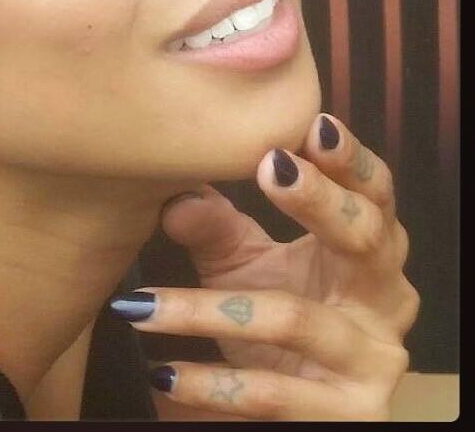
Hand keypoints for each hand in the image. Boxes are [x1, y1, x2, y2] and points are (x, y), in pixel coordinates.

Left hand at [112, 113, 419, 420]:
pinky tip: (162, 372)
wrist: (286, 409)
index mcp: (366, 251)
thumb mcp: (242, 264)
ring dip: (208, 309)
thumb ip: (215, 224)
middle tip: (271, 165)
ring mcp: (370, 362)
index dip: (350, 160)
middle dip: (321, 200)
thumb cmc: (272, 314)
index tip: (313, 125)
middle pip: (366, 239)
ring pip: (292, 318)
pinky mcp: (346, 416)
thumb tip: (175, 195)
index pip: (373, 195)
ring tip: (143, 303)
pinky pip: (269, 394)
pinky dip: (209, 383)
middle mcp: (385, 301)